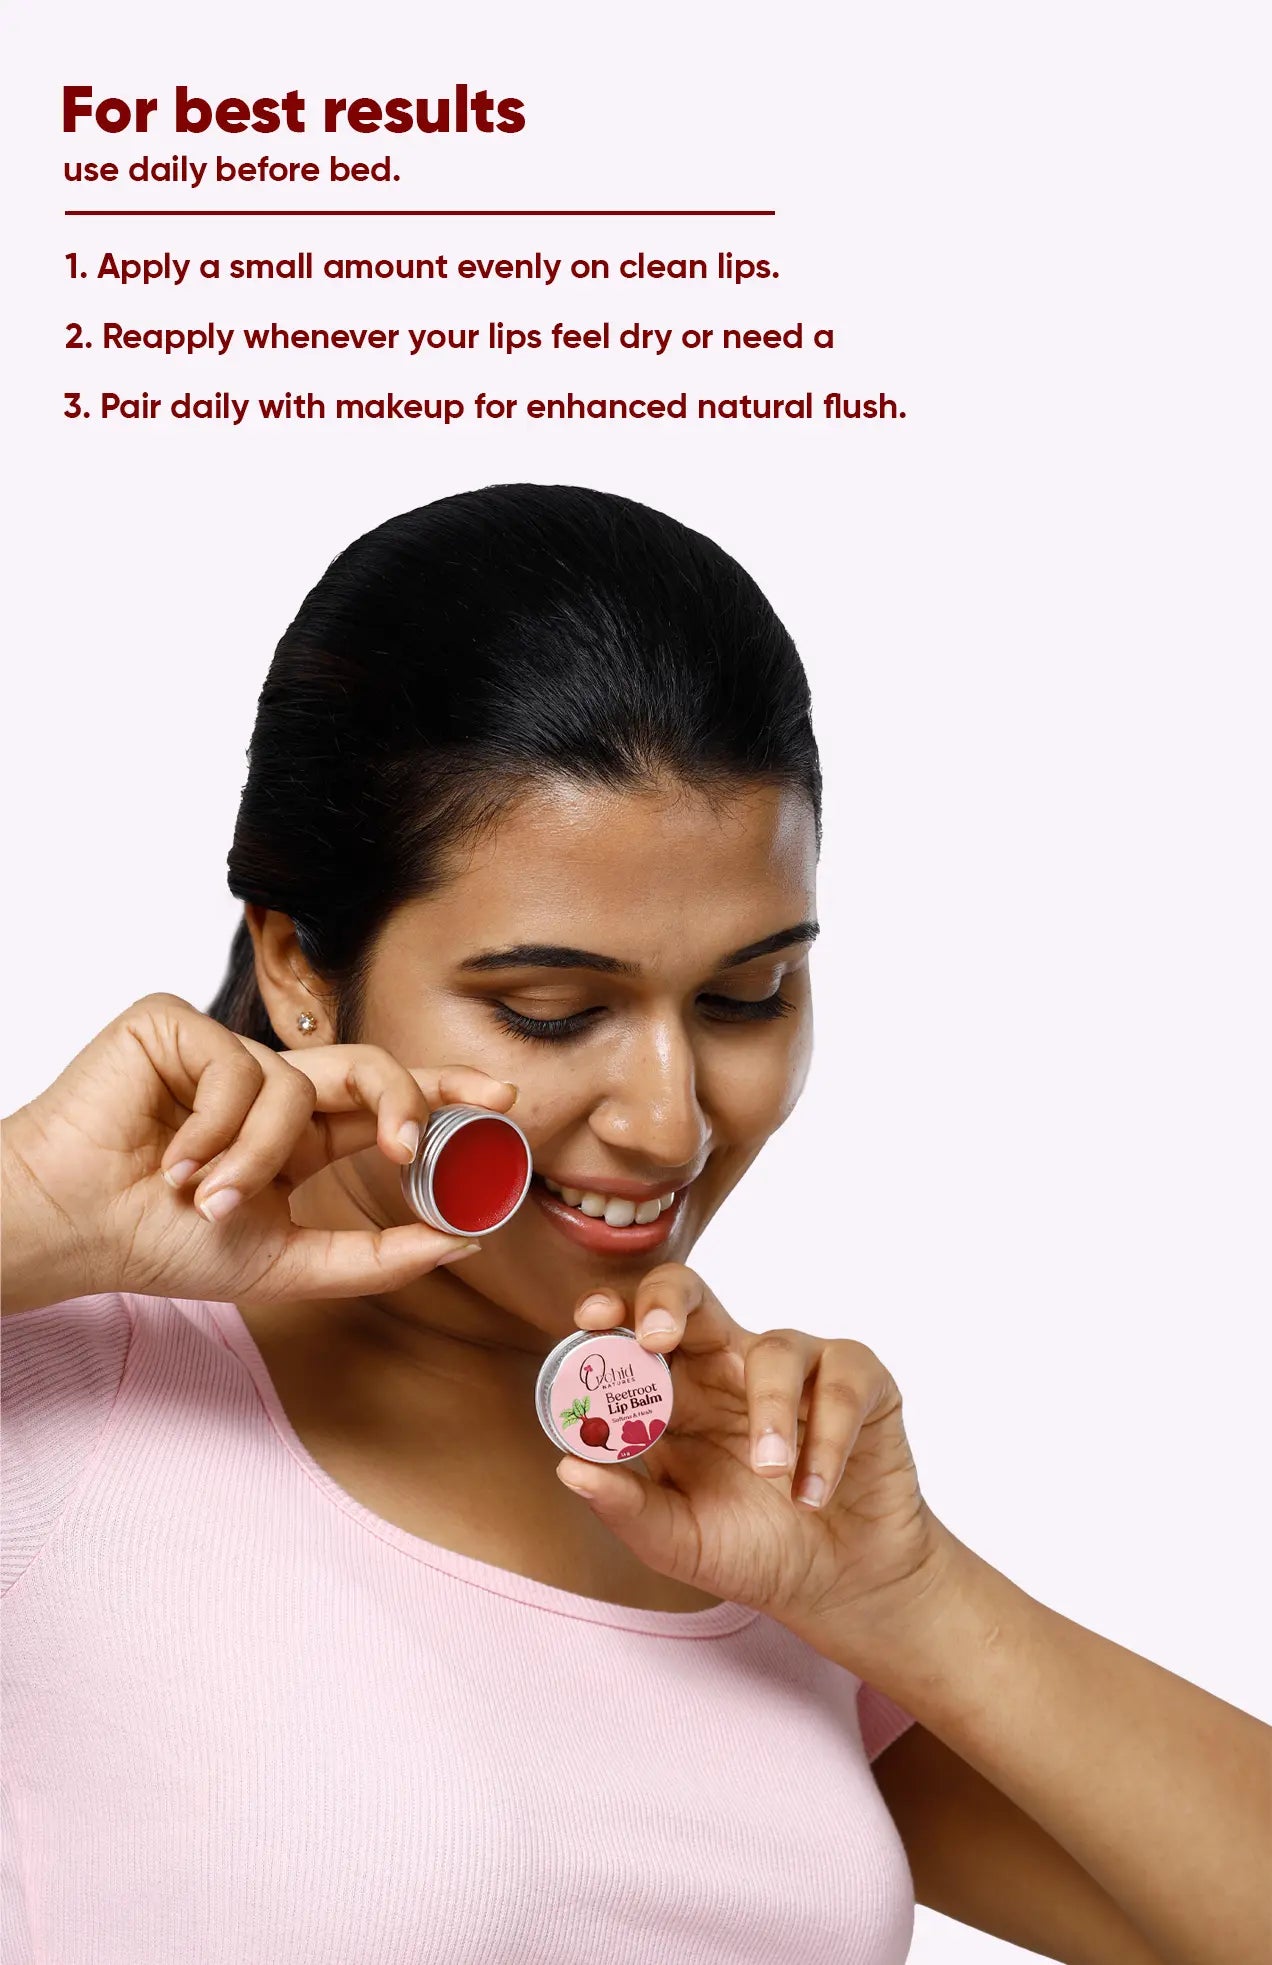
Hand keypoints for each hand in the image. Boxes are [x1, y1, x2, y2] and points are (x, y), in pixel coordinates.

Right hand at [1, 992, 516, 1311]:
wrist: (71, 1230)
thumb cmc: (160, 1244)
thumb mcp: (283, 1262)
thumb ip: (372, 1258)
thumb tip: (461, 1240)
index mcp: (298, 1135)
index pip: (385, 1102)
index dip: (445, 1093)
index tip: (504, 1102)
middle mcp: (269, 1086)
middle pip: (367, 1066)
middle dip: (404, 1095)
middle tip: (407, 1141)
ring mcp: (225, 1052)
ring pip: (294, 1087)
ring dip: (255, 1159)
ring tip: (202, 1197)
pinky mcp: (177, 1026)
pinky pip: (237, 1069)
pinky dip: (210, 1129)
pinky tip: (168, 1159)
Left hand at [553, 1263, 953, 1661]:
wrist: (842, 1586)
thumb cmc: (753, 1551)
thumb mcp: (679, 1541)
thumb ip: (626, 1508)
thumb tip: (568, 1468)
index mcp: (678, 1395)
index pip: (635, 1332)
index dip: (613, 1314)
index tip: (590, 1318)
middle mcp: (730, 1367)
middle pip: (691, 1296)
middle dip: (667, 1302)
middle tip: (655, 1337)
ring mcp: (797, 1370)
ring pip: (774, 1349)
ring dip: (771, 1412)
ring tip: (773, 1474)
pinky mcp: (859, 1384)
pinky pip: (842, 1380)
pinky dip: (828, 1437)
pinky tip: (815, 1493)